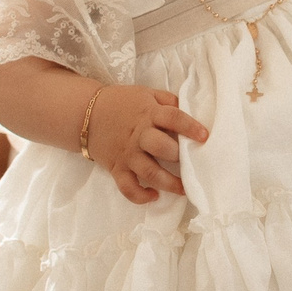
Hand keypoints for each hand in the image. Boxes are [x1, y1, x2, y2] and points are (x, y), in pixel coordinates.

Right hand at [85, 84, 207, 205]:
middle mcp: (139, 135)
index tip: (205, 136)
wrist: (86, 114)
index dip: (190, 126)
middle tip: (191, 163)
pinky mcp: (116, 169)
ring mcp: (127, 154)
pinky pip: (128, 188)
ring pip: (149, 172)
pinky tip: (154, 196)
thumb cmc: (122, 103)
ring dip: (168, 183)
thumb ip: (167, 101)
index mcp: (149, 114)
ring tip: (183, 189)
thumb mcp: (146, 94)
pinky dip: (140, 196)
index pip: (172, 117)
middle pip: (161, 147)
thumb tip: (190, 109)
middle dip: (178, 155)